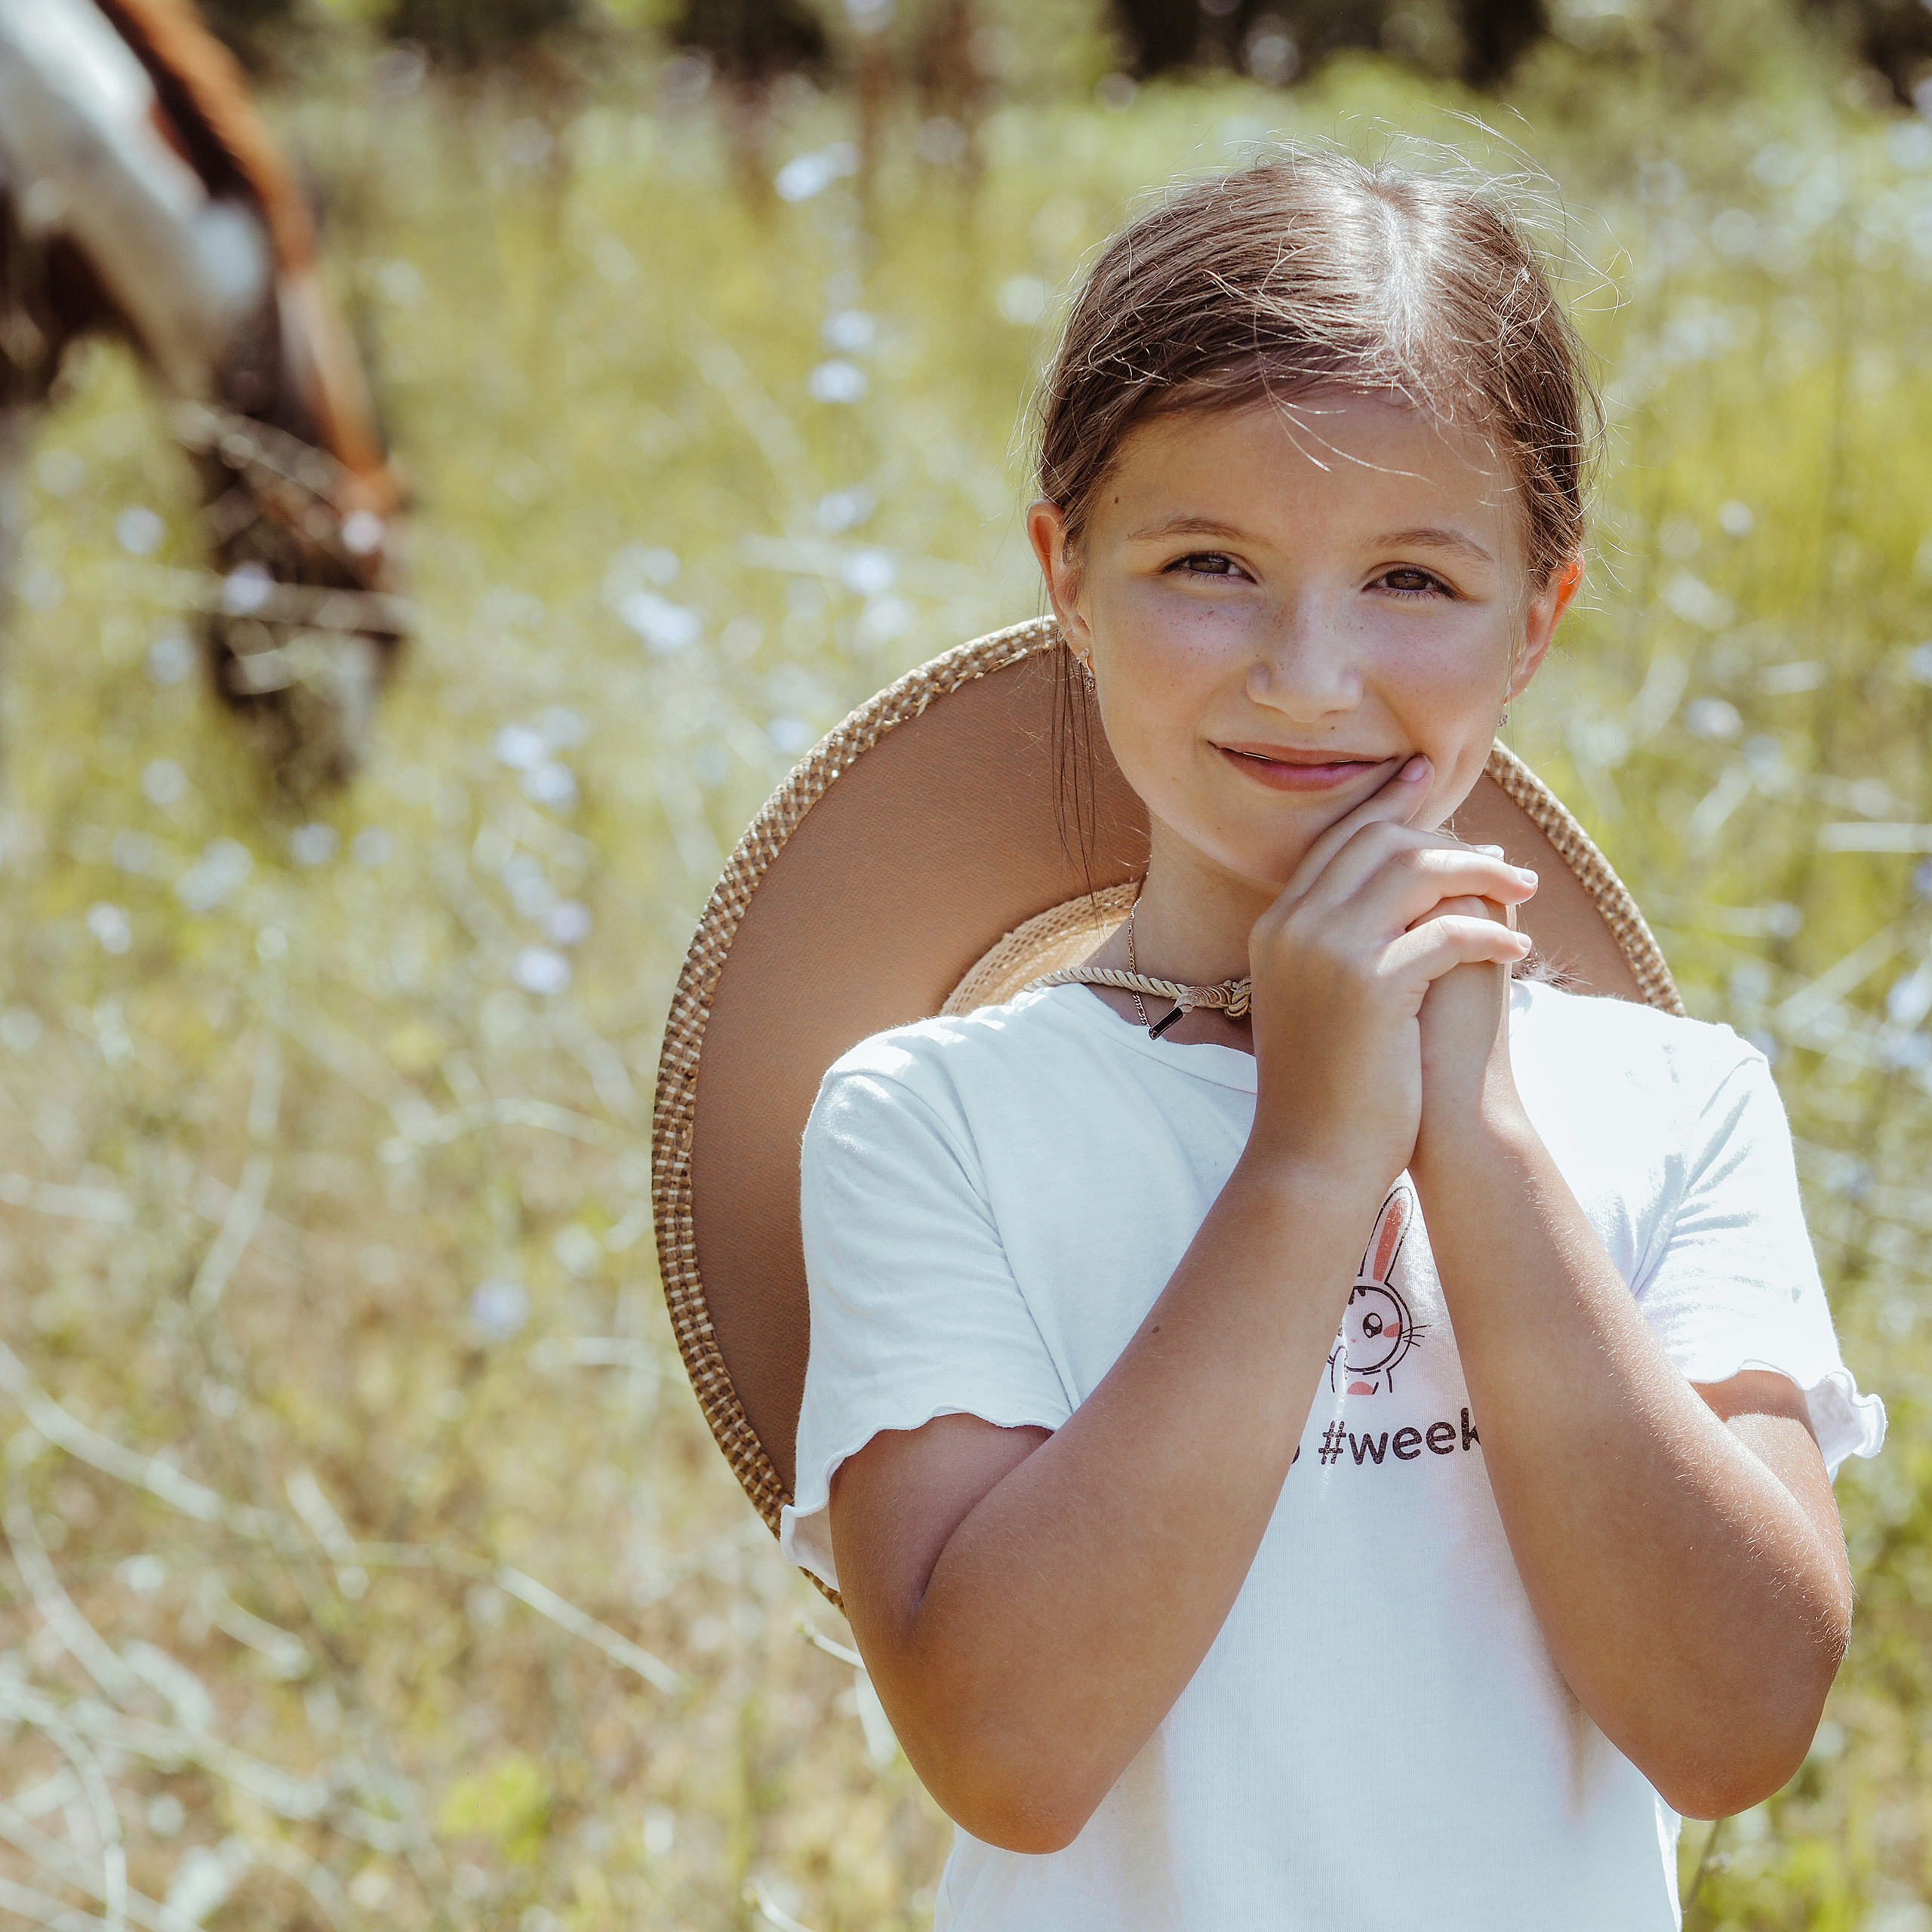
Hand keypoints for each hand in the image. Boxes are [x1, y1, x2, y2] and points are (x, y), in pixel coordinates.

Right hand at [1243, 761, 1535, 1192]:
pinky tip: (1518, 954)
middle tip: (1505, 861)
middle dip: (1448, 838)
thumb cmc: (1327, 1088)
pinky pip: (1446, 931)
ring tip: (1524, 896)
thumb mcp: (1320, 1001)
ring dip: (1480, 876)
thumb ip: (1341, 944)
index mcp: (1276, 926)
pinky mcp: (1368, 984)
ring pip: (1415, 871)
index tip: (1430, 783)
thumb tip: (1403, 901)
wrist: (1311, 1158)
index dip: (1389, 807)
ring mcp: (1324, 950)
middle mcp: (1292, 926)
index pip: (1338, 840)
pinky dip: (1489, 936)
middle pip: (1378, 841)